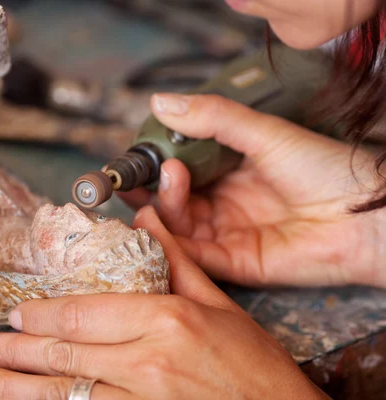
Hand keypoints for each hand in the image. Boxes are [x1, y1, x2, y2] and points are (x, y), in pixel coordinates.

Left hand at [0, 208, 327, 399]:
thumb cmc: (255, 367)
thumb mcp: (219, 305)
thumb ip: (175, 261)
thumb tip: (146, 218)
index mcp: (165, 319)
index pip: (84, 314)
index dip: (41, 316)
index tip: (12, 318)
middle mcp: (147, 361)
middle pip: (64, 354)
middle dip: (11, 354)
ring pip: (63, 392)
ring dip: (12, 389)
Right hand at [120, 93, 385, 287]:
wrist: (365, 215)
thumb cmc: (325, 169)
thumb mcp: (264, 133)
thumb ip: (213, 118)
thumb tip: (160, 102)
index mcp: (231, 171)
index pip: (182, 167)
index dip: (158, 162)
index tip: (140, 151)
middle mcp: (225, 203)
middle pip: (175, 200)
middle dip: (154, 186)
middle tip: (143, 171)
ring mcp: (228, 234)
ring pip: (179, 226)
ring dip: (165, 206)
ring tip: (172, 180)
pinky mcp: (234, 263)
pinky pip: (193, 255)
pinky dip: (171, 242)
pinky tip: (160, 220)